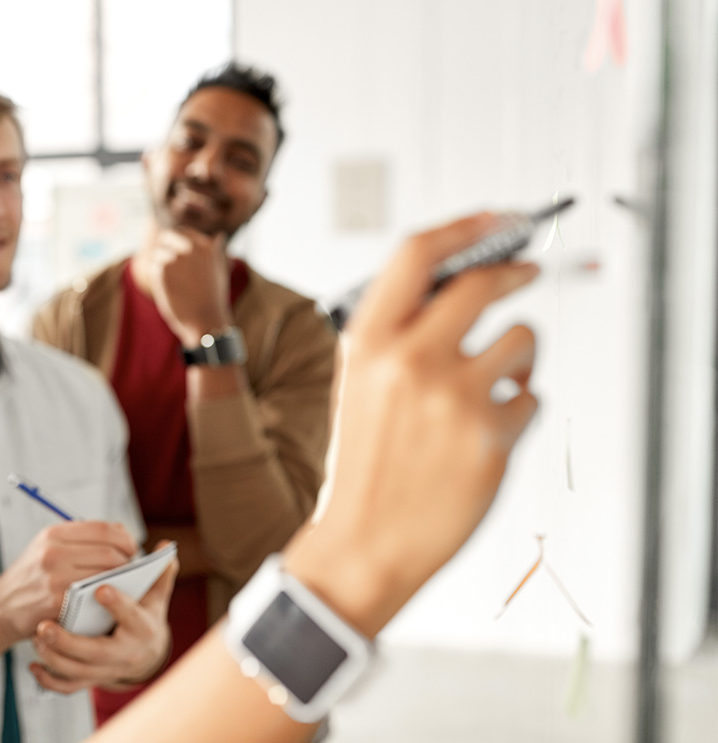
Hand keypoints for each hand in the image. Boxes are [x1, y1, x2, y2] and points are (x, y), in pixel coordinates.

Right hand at [0, 521, 137, 641]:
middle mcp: (53, 551)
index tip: (132, 548)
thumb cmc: (31, 578)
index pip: (104, 529)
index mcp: (53, 534)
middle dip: (128, 562)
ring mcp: (55, 577)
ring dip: (122, 581)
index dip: (125, 538)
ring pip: (106, 575)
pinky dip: (107, 596)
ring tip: (123, 584)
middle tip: (131, 570)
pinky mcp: (57, 601)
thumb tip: (121, 533)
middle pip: (110, 552)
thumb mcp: (46, 548)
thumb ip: (79, 539)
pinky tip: (108, 599)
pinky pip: (95, 596)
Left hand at [29, 547, 178, 693]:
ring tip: (38, 636)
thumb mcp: (156, 598)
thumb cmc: (144, 617)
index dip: (117, 605)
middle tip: (45, 626)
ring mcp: (106, 670)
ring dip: (54, 658)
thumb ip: (158, 573)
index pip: (131, 617)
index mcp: (142, 628)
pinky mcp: (91, 680)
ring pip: (77, 672)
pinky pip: (68, 687)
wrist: (143, 654)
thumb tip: (166, 546)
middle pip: (96, 652)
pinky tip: (34, 665)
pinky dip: (50, 680)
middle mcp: (125, 653)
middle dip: (68, 642)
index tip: (100, 589)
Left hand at [144, 227, 232, 344]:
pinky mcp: (162, 270)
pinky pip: (153, 267)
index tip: (173, 252)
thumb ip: (216, 251)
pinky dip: (157, 278)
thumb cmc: (213, 299)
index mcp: (206, 246)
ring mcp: (176, 257)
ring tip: (173, 284)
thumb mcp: (220, 271)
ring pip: (158, 254)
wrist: (205, 321)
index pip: (183, 231)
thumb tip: (218, 235)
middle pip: (166, 236)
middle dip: (164, 248)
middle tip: (166, 265)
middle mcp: (191, 248)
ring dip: (160, 266)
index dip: (174, 241)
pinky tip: (169, 290)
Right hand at [287, 213, 539, 635]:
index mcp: (366, 341)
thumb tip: (457, 279)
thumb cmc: (364, 463)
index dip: (463, 227)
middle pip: (483, 282)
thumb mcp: (358, 383)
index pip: (417, 254)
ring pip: (523, 340)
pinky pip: (532, 397)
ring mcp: (452, 396)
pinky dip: (519, 409)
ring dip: (521, 356)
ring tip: (497, 384)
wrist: (364, 541)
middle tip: (528, 271)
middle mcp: (409, 359)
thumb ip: (398, 333)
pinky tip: (486, 435)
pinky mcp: (491, 434)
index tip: (497, 217)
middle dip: (516, 270)